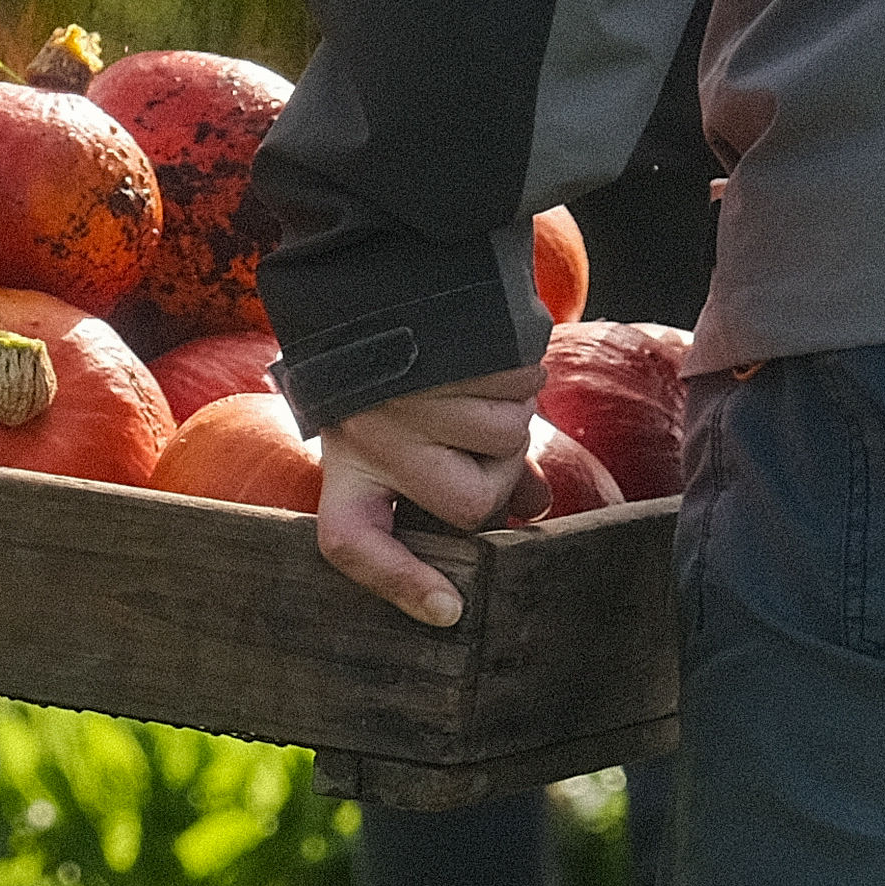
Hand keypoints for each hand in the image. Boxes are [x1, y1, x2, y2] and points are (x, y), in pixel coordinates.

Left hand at [312, 369, 544, 627]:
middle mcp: (371, 437)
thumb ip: (465, 474)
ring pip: (505, 441)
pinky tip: (489, 353)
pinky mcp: (445, 352)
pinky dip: (521, 374)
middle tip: (477, 427)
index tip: (448, 611)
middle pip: (472, 502)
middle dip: (499, 472)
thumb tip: (535, 508)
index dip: (398, 582)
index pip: (352, 543)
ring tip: (474, 378)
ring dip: (512, 410)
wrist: (385, 274)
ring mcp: (407, 396)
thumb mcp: (403, 428)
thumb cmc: (402, 369)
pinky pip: (519, 387)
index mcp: (349, 464)